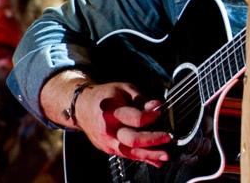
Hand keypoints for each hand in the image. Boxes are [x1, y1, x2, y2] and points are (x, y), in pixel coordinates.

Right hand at [42, 74, 170, 167]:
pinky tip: (155, 160)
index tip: (159, 112)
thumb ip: (140, 99)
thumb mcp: (123, 89)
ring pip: (130, 152)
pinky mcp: (108, 148)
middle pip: (132, 139)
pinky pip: (127, 155)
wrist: (81, 107)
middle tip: (167, 138)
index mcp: (112, 110)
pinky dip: (142, 158)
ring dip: (149, 155)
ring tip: (165, 156)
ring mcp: (107, 141)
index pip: (134, 118)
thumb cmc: (105, 96)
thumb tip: (157, 105)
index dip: (150, 116)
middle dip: (152, 140)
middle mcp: (108, 128)